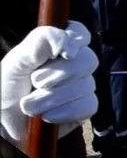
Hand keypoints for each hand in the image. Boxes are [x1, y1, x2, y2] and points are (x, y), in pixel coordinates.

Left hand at [0, 21, 98, 148]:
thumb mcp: (16, 62)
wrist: (3, 124)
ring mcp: (82, 86)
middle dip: (58, 74)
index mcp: (57, 48)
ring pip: (85, 85)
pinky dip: (65, 112)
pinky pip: (88, 105)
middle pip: (88, 59)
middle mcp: (74, 65)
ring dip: (52, 98)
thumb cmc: (7, 90)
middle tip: (35, 82)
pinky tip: (48, 117)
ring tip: (30, 106)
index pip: (79, 33)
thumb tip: (70, 44)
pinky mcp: (85, 108)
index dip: (76, 40)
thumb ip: (40, 42)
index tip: (62, 53)